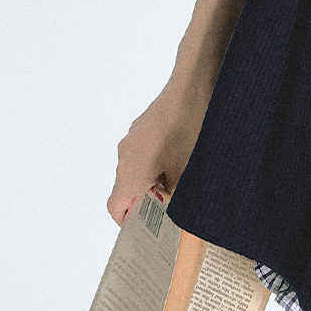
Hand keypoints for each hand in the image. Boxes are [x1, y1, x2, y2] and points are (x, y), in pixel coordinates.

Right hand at [106, 75, 213, 226]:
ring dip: (160, 178)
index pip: (116, 208)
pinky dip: (164, 158)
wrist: (194, 81)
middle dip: (152, 200)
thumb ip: (180, 199)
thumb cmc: (189, 128)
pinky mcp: (148, 122)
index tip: (152, 229)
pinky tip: (191, 153)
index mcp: (129, 172)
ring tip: (190, 179)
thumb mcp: (189, 173)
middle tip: (178, 207)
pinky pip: (149, 149)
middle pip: (130, 189)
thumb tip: (182, 216)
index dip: (131, 224)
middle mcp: (125, 154)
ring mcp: (135, 135)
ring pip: (142, 168)